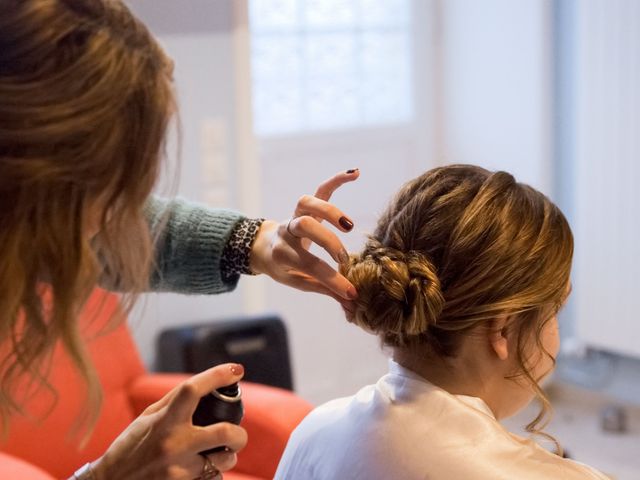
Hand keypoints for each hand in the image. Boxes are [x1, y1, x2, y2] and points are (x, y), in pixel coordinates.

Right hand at [91, 364, 246, 479]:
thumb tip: (206, 383)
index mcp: (163, 420)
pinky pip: (212, 479)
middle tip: (237, 435)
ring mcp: (178, 470)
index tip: (236, 370)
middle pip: (225, 432)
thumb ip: (174, 402)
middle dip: (239, 435)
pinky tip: (202, 471)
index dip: (218, 375)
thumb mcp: (147, 418)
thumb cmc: (130, 447)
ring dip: (227, 457)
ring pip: (224, 461)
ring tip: (220, 454)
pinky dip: (213, 474)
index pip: (193, 389)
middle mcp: (173, 444)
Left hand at [250, 169, 359, 303]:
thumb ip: (325, 289)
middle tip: (345, 259)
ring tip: (349, 226)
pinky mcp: (304, 205)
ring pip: (307, 203)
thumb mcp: (298, 282)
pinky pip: (320, 189)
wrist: (262, 247)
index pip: (310, 266)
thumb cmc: (284, 267)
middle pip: (305, 227)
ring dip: (330, 211)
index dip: (332, 280)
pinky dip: (337, 179)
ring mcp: (294, 215)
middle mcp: (286, 232)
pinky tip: (355, 173)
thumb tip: (353, 305)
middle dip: (328, 242)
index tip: (351, 291)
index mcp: (283, 255)